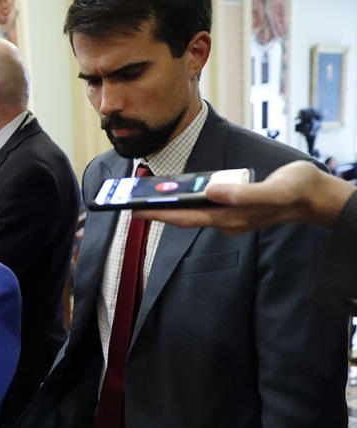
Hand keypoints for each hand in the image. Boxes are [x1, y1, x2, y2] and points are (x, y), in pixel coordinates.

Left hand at [134, 160, 353, 232]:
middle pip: (182, 217)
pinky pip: (203, 207)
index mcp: (230, 217)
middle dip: (155, 211)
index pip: (185, 217)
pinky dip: (185, 201)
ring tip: (144, 199)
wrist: (316, 197)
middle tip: (128, 204)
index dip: (159, 213)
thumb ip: (244, 194)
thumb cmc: (296, 190)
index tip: (135, 209)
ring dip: (168, 207)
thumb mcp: (274, 190)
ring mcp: (229, 216)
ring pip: (191, 213)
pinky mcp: (234, 208)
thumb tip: (211, 191)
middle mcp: (225, 220)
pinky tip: (176, 195)